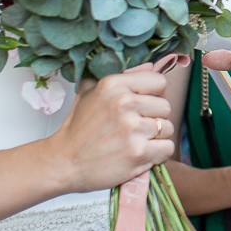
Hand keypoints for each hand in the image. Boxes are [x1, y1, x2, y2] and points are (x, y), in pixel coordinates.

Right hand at [49, 66, 175, 192]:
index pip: (159, 82)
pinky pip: (168, 148)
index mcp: (113, 85)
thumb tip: (151, 66)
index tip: (142, 106)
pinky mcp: (138, 152)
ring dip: (156, 138)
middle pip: (165, 107)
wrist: (63, 163)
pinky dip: (158, 154)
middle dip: (153, 119)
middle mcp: (124, 103)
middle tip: (134, 129)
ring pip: (168, 128)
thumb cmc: (78, 130)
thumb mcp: (89, 94)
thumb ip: (119, 79)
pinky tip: (140, 155)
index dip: (153, 95)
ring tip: (134, 142)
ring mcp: (132, 128)